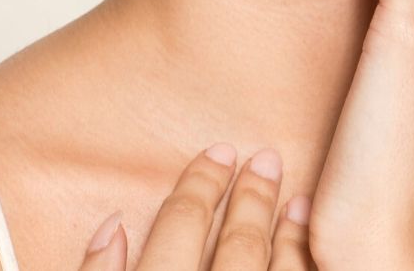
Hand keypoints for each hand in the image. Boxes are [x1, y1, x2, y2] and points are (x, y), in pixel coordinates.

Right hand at [79, 144, 315, 270]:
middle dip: (252, 198)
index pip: (181, 228)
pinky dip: (301, 261)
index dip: (200, 186)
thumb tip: (111, 226)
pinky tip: (303, 243)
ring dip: (288, 233)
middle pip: (238, 248)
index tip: (217, 154)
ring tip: (296, 199)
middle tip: (264, 160)